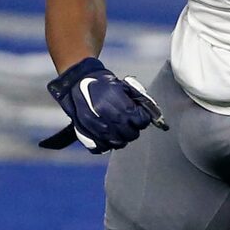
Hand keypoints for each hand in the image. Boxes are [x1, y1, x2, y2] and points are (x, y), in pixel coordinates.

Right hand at [41, 57, 165, 152]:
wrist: (77, 82)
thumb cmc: (103, 83)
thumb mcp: (123, 86)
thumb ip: (138, 100)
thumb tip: (151, 113)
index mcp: (118, 104)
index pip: (140, 121)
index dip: (143, 120)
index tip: (140, 117)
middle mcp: (107, 118)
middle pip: (131, 134)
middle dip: (133, 130)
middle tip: (130, 124)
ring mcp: (95, 127)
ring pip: (118, 143)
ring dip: (122, 138)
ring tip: (120, 130)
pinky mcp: (85, 133)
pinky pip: (102, 147)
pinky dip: (107, 144)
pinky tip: (109, 135)